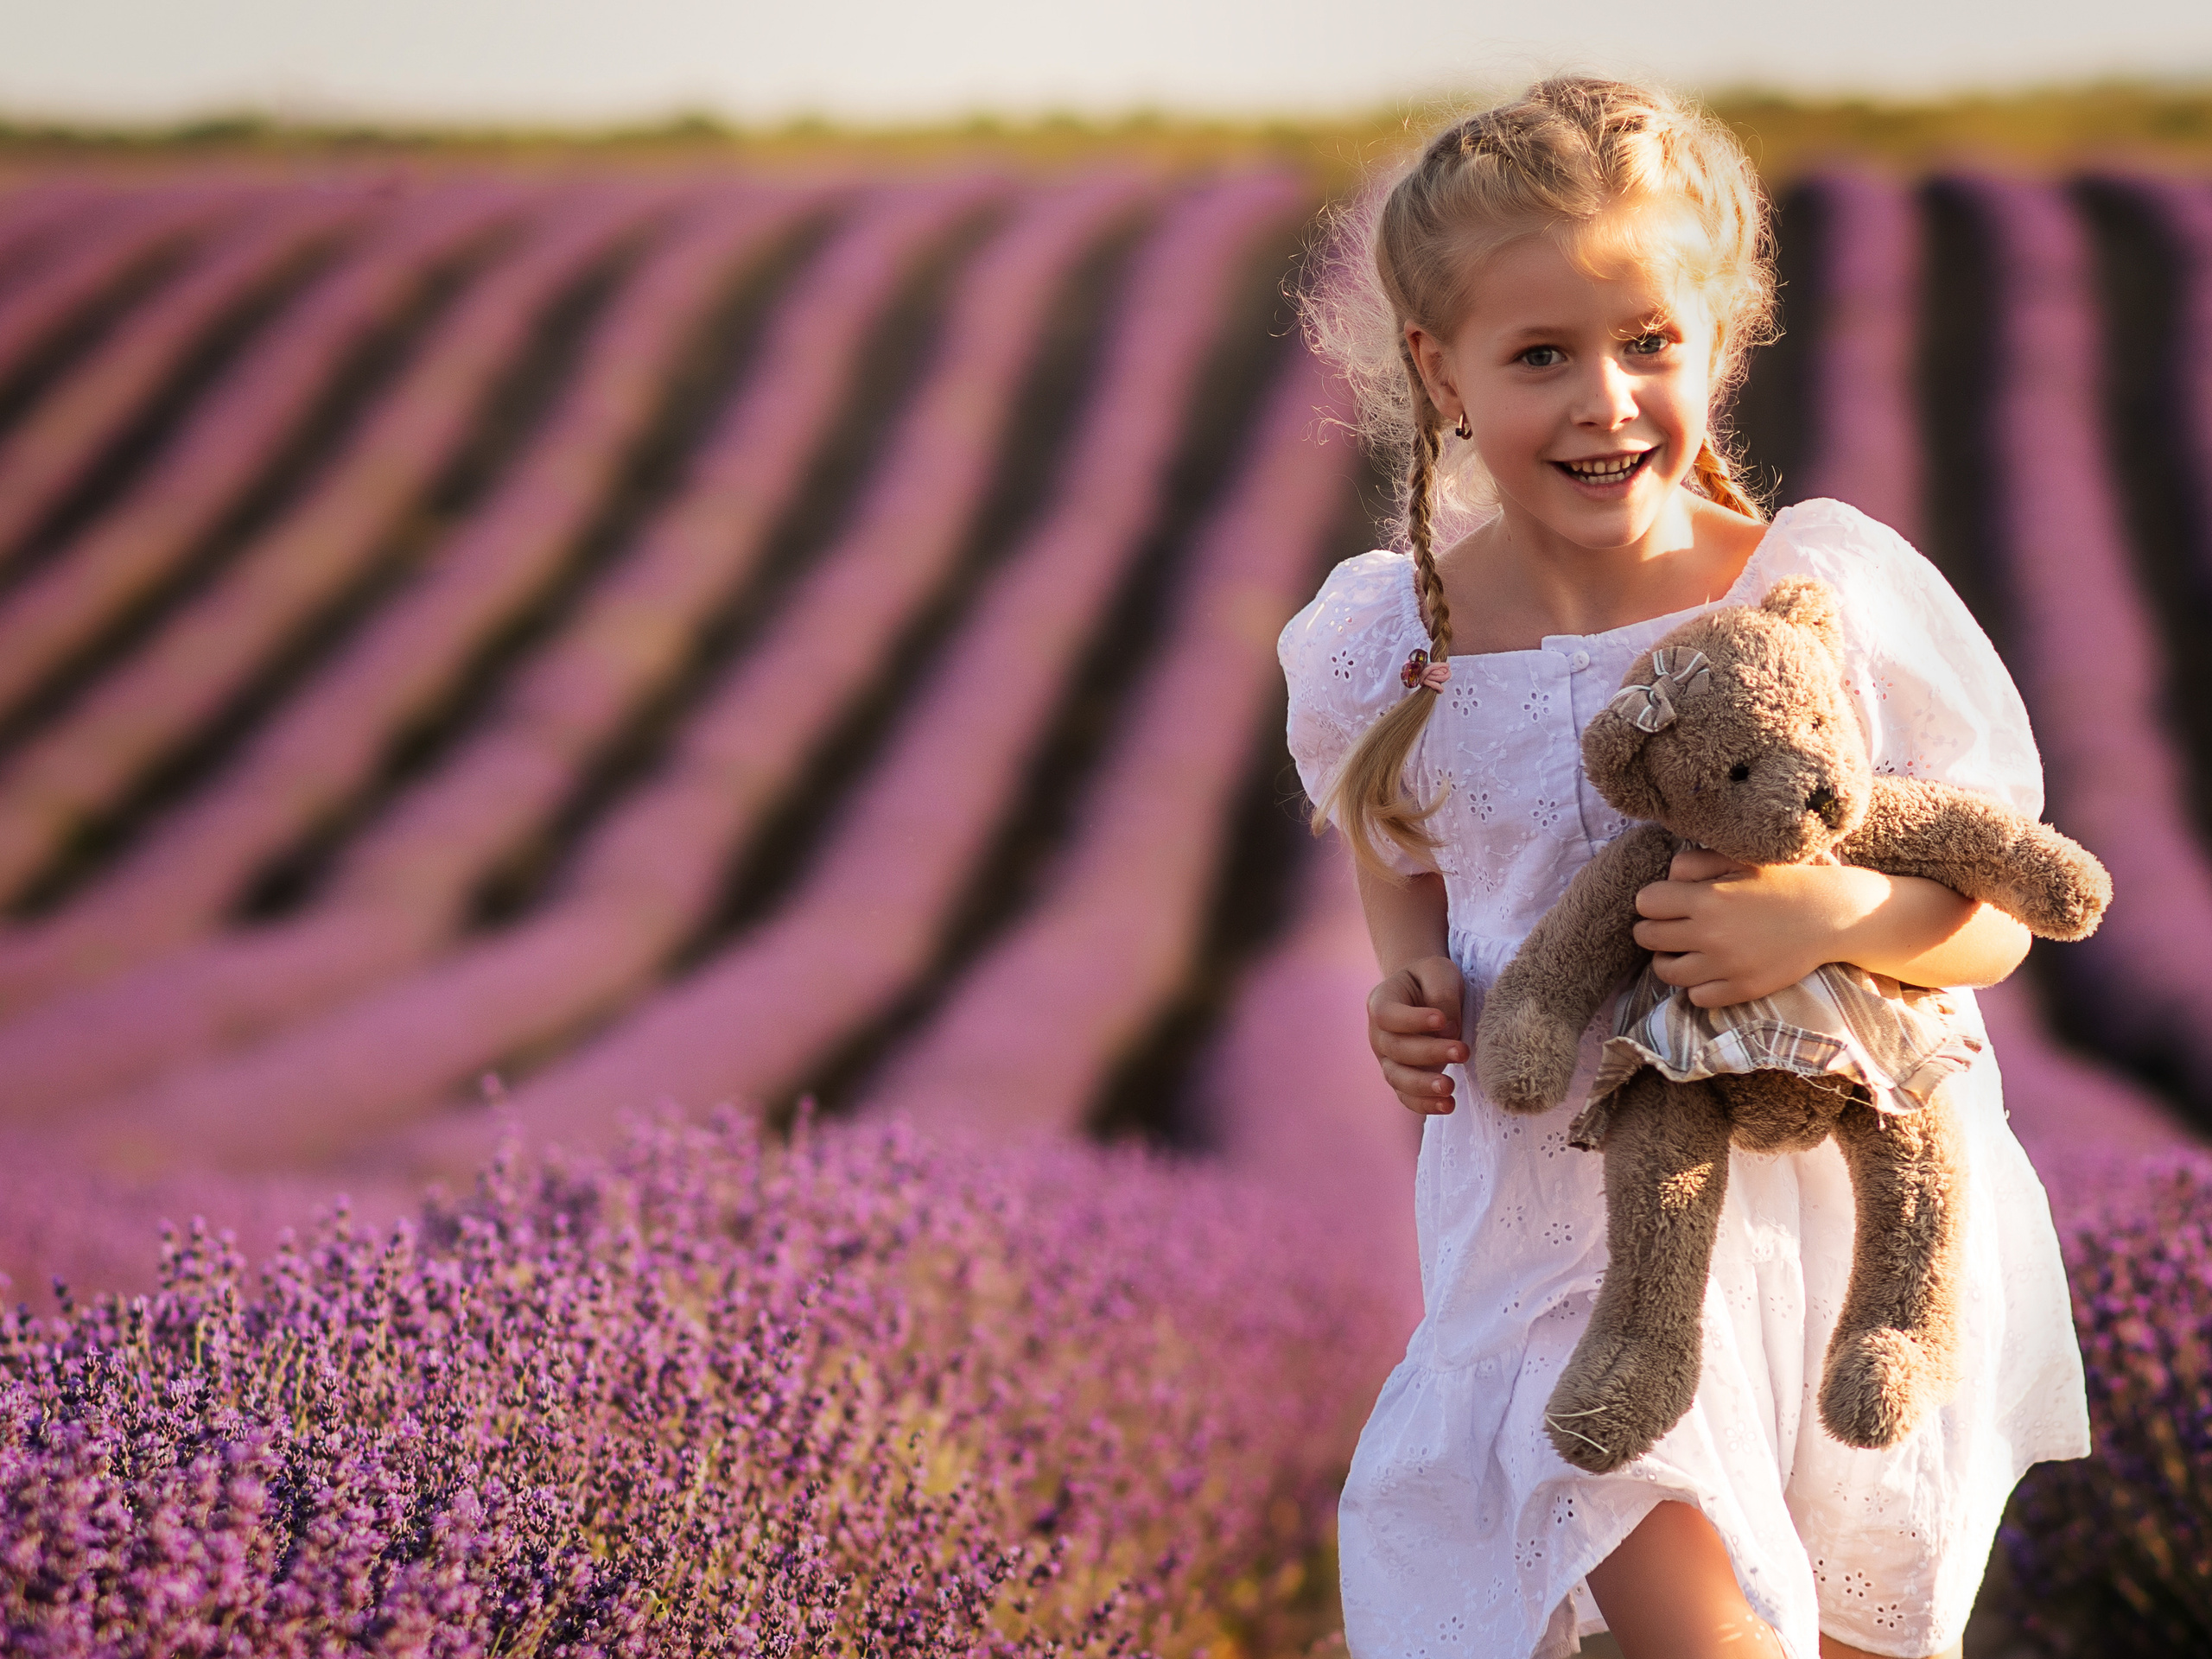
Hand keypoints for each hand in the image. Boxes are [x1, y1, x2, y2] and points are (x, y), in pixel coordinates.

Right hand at [1368, 954, 1466, 1114]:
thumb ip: (1442, 996)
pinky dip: (1425, 1105)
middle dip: (1430, 1053)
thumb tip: (1448, 1030)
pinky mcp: (1402, 1078)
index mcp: (1381, 1002)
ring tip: (1450, 1087)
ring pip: (1398, 1078)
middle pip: (1396, 1049)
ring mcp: (1387, 1059)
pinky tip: (1447, 1106)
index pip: (1387, 1015)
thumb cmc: (1430, 980)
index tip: (1441, 1020)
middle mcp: (1378, 1034)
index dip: (1412, 1021)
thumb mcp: (1438, 973)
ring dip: (1424, 1085)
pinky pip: (1407, 1097)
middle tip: (1462, 1051)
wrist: (1424, 993)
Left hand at [1632, 847, 1890, 1007]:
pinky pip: (1696, 997)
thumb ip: (1693, 863)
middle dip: (1654, 929)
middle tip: (1672, 926)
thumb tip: (1665, 879)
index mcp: (1707, 898)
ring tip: (1685, 950)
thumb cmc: (1782, 881)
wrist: (1831, 915)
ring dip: (1670, 960)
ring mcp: (1726, 966)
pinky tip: (1710, 970)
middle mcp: (1711, 935)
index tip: (1667, 901)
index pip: (1645, 903)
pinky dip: (1697, 986)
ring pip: (1666, 972)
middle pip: (1646, 937)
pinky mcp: (1743, 989)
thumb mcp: (1738, 859)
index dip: (1653, 901)